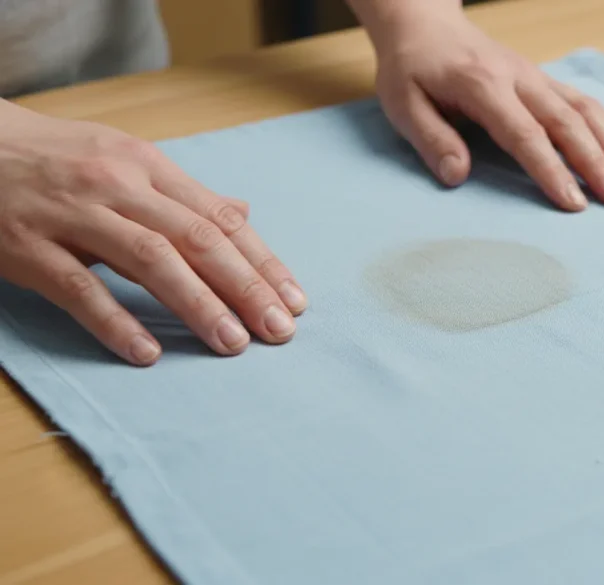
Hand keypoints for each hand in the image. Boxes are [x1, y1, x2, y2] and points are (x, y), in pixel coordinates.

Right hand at [0, 102, 306, 365]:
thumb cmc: (57, 158)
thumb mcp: (125, 161)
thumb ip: (183, 195)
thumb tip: (242, 215)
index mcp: (147, 167)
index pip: (219, 219)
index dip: (261, 261)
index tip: (295, 300)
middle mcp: (118, 187)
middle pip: (196, 239)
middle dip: (245, 287)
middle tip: (278, 330)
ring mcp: (73, 215)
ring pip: (149, 260)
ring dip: (198, 304)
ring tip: (233, 343)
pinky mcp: (28, 246)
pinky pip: (78, 288)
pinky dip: (115, 321)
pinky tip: (146, 353)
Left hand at [371, 11, 603, 211]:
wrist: (424, 22)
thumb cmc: (412, 68)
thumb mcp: (403, 104)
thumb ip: (432, 139)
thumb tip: (457, 176)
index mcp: (483, 86)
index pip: (525, 134)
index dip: (551, 170)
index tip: (574, 203)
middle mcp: (519, 78)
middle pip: (567, 123)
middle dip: (597, 163)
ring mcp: (535, 76)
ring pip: (585, 109)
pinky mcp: (542, 79)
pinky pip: (584, 101)